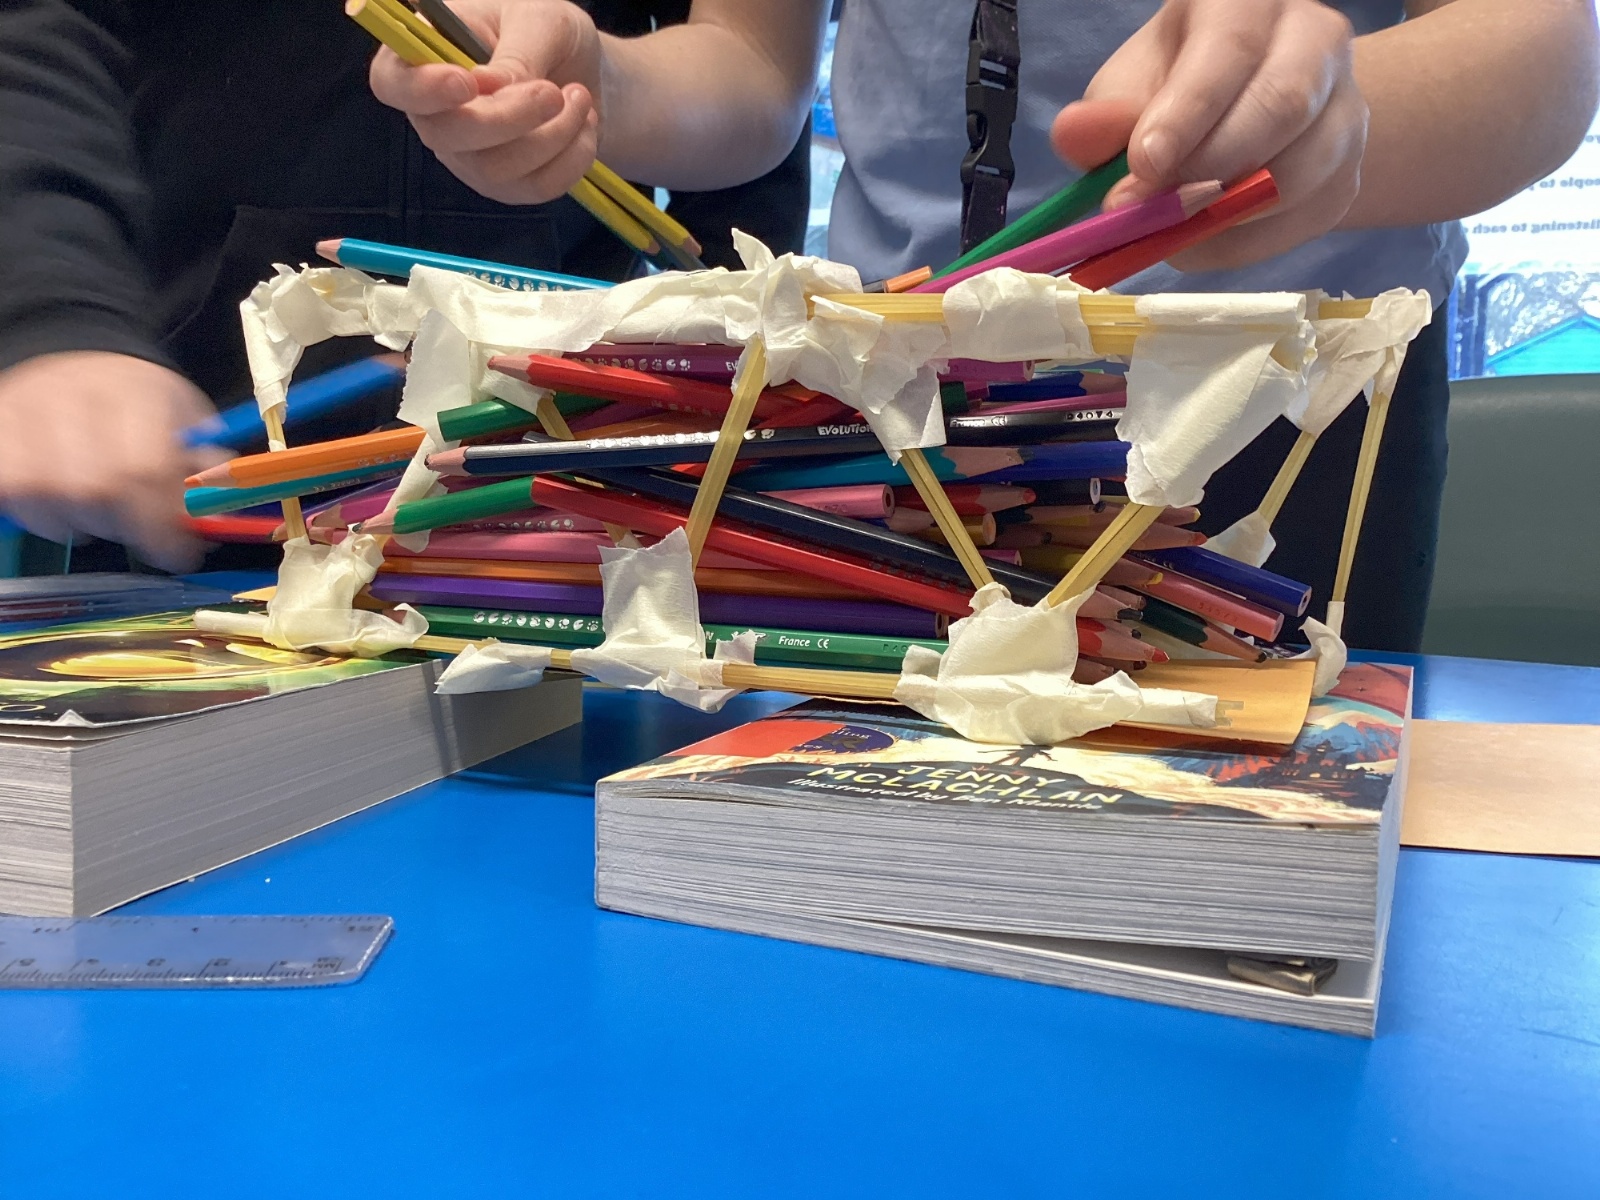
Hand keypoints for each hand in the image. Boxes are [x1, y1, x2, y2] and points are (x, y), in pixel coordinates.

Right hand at [0, 353, 220, 571]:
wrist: (80, 355)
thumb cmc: (143, 399)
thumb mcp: (190, 422)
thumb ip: (206, 470)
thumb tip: (213, 517)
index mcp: (135, 393)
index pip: (143, 467)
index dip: (161, 522)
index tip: (178, 552)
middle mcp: (73, 397)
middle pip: (90, 487)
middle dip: (123, 525)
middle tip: (139, 530)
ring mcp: (25, 412)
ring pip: (44, 496)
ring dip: (78, 523)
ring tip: (98, 511)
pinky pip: (11, 490)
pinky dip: (36, 513)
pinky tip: (61, 506)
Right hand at [368, 0, 601, 204]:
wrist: (584, 71)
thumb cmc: (547, 33)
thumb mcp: (540, 18)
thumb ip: (516, 52)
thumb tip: (494, 88)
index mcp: (424, 54)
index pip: (392, 82)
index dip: (422, 89)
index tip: (467, 83)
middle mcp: (435, 112)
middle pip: (445, 135)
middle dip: (508, 119)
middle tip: (553, 92)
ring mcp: (467, 155)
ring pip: (495, 168)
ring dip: (552, 135)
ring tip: (578, 96)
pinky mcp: (504, 183)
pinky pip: (534, 187)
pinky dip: (572, 157)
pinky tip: (582, 123)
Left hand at [1051, 0, 1368, 270]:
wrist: (1249, 106)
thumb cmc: (1178, 88)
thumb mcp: (1132, 87)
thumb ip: (1104, 115)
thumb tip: (1075, 135)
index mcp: (1250, 2)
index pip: (1230, 51)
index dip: (1187, 114)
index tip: (1143, 166)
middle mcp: (1315, 41)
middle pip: (1281, 107)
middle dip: (1206, 170)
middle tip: (1147, 210)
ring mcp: (1346, 109)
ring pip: (1299, 173)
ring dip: (1222, 217)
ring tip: (1166, 229)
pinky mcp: (1350, 173)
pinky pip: (1298, 221)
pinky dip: (1241, 244)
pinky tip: (1201, 238)